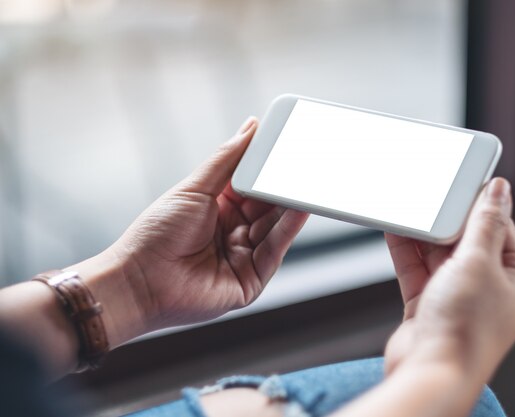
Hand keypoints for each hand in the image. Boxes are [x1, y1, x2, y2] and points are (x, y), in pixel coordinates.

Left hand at [75, 117, 307, 345]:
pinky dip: (288, 231)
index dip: (268, 168)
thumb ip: (227, 159)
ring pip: (275, 228)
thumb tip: (251, 126)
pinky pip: (274, 252)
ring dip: (291, 207)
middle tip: (303, 164)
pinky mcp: (251, 282)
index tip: (286, 146)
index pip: (252, 186)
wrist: (138, 280)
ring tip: (307, 183)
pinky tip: (299, 210)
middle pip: (267, 207)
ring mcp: (243, 257)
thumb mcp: (194, 188)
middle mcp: (233, 233)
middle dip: (284, 187)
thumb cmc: (157, 233)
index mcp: (218, 209)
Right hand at [384, 178, 514, 381]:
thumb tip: (500, 189)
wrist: (430, 372)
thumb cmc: (465, 326)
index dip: (483, 205)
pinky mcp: (429, 305)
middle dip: (448, 219)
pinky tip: (396, 229)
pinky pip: (417, 270)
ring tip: (410, 207)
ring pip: (439, 255)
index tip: (464, 181)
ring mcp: (458, 298)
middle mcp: (490, 290)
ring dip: (423, 234)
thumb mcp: (479, 262)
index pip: (502, 230)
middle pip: (468, 240)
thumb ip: (485, 223)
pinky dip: (406, 251)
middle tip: (433, 193)